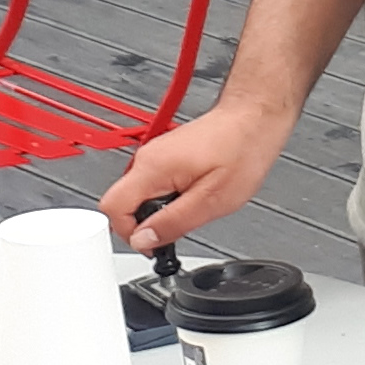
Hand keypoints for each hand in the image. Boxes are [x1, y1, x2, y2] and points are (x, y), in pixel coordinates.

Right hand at [100, 97, 292, 258]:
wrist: (252, 120)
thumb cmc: (240, 152)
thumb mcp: (210, 201)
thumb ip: (172, 223)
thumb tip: (144, 241)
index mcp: (153, 168)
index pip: (112, 208)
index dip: (130, 233)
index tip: (154, 244)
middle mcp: (147, 159)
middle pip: (123, 203)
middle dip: (146, 223)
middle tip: (179, 227)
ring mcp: (155, 155)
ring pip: (138, 196)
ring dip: (159, 211)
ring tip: (192, 207)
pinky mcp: (165, 156)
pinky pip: (152, 186)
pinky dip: (167, 198)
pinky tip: (194, 195)